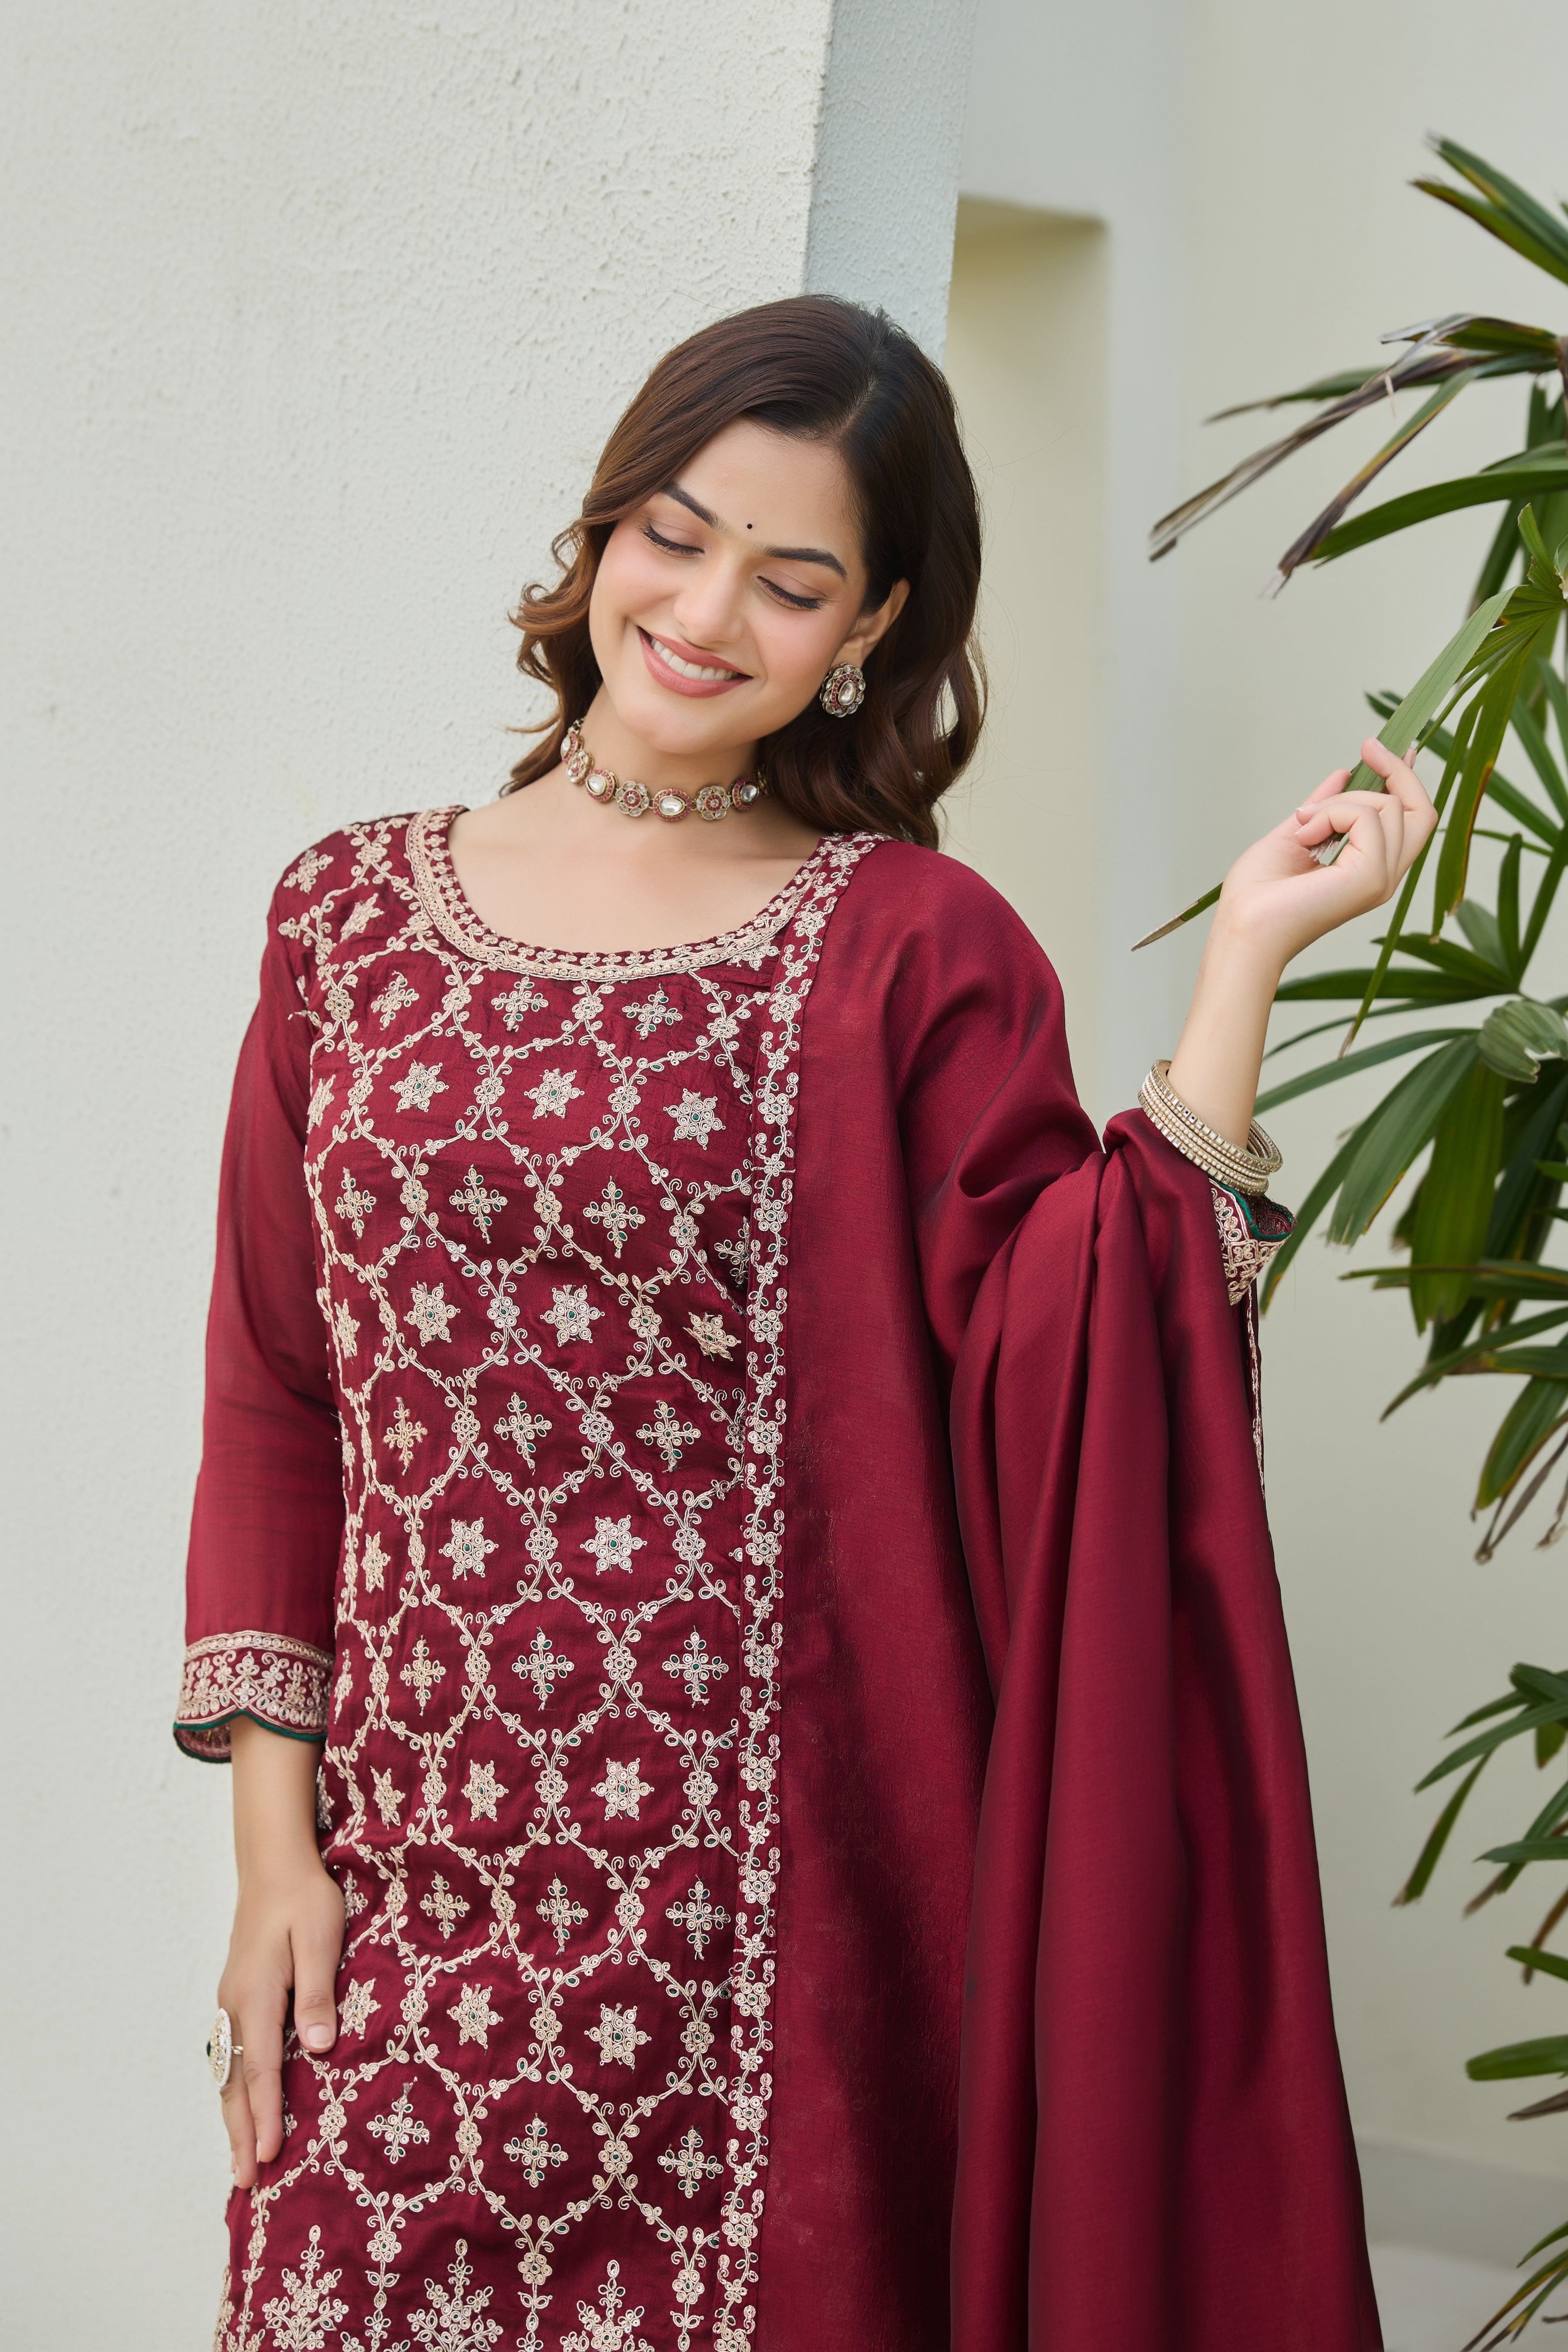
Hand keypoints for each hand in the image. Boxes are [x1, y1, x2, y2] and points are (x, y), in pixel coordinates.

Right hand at [218, 1719, 342, 2188]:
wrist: (275, 1864)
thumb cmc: (305, 1899)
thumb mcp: (321, 1939)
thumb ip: (318, 1993)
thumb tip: (318, 2048)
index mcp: (258, 1995)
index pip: (262, 2068)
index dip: (265, 2116)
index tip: (268, 2156)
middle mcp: (236, 2005)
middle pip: (236, 2081)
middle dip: (240, 2132)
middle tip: (245, 2182)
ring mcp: (232, 2001)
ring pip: (229, 2071)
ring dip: (234, 2116)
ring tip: (239, 2160)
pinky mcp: (237, 1995)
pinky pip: (231, 2054)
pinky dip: (234, 2088)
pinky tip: (240, 2104)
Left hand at [1212, 736, 1437, 978]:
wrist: (1241, 928)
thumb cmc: (1257, 894)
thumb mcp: (1294, 833)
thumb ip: (1323, 806)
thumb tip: (1343, 773)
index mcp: (1370, 869)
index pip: (1412, 819)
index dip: (1406, 779)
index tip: (1378, 747)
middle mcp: (1385, 876)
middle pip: (1421, 810)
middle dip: (1396, 771)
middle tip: (1367, 747)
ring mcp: (1381, 879)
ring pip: (1389, 806)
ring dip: (1339, 802)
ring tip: (1304, 825)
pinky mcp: (1370, 878)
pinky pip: (1366, 817)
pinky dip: (1330, 813)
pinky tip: (1304, 836)